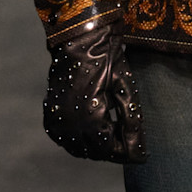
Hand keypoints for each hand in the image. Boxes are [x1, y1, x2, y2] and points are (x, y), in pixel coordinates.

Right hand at [43, 19, 145, 163]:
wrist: (79, 38)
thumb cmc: (107, 59)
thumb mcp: (125, 88)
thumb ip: (131, 122)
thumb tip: (139, 151)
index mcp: (89, 116)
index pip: (109, 148)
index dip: (126, 152)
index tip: (141, 154)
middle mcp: (68, 122)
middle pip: (94, 152)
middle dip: (113, 150)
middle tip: (130, 142)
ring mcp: (56, 119)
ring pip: (79, 149)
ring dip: (97, 146)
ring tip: (115, 134)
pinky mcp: (50, 114)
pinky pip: (65, 139)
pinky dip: (80, 139)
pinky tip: (96, 129)